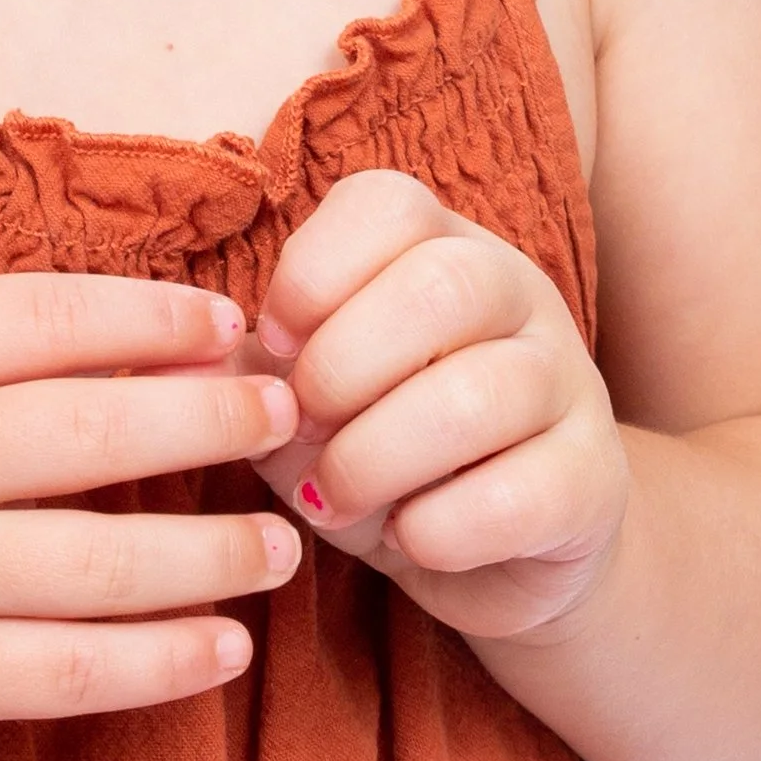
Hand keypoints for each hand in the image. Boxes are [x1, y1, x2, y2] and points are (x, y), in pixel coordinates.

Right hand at [0, 276, 303, 748]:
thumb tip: (146, 331)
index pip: (44, 320)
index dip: (151, 316)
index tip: (231, 323)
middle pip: (91, 434)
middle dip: (210, 420)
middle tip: (287, 415)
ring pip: (100, 567)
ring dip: (212, 555)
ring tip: (283, 545)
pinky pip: (70, 673)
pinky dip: (162, 664)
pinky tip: (228, 647)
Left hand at [254, 173, 628, 640]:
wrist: (498, 556)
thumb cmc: (383, 455)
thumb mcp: (308, 404)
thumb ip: (247, 375)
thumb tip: (164, 368)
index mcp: (439, 245)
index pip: (386, 204)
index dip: (312, 273)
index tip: (272, 344)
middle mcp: (517, 293)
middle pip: (441, 285)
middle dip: (341, 369)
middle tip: (302, 430)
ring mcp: (570, 381)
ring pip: (483, 393)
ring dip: (377, 459)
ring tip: (336, 500)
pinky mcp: (595, 479)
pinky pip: (520, 495)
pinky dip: (438, 528)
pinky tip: (410, 539)